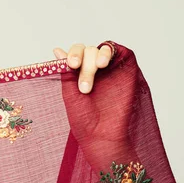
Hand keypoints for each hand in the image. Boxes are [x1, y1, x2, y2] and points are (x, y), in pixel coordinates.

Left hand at [60, 42, 139, 168]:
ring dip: (97, 55)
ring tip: (98, 68)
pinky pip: (120, 51)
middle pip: (88, 51)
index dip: (72, 54)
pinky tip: (103, 63)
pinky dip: (110, 52)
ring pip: (102, 49)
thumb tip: (57, 49)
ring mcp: (111, 68)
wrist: (102, 134)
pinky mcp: (127, 68)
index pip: (76, 53)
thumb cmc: (84, 118)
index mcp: (80, 72)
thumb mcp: (70, 92)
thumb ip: (66, 71)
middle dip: (85, 64)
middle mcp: (95, 68)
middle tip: (85, 86)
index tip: (71, 65)